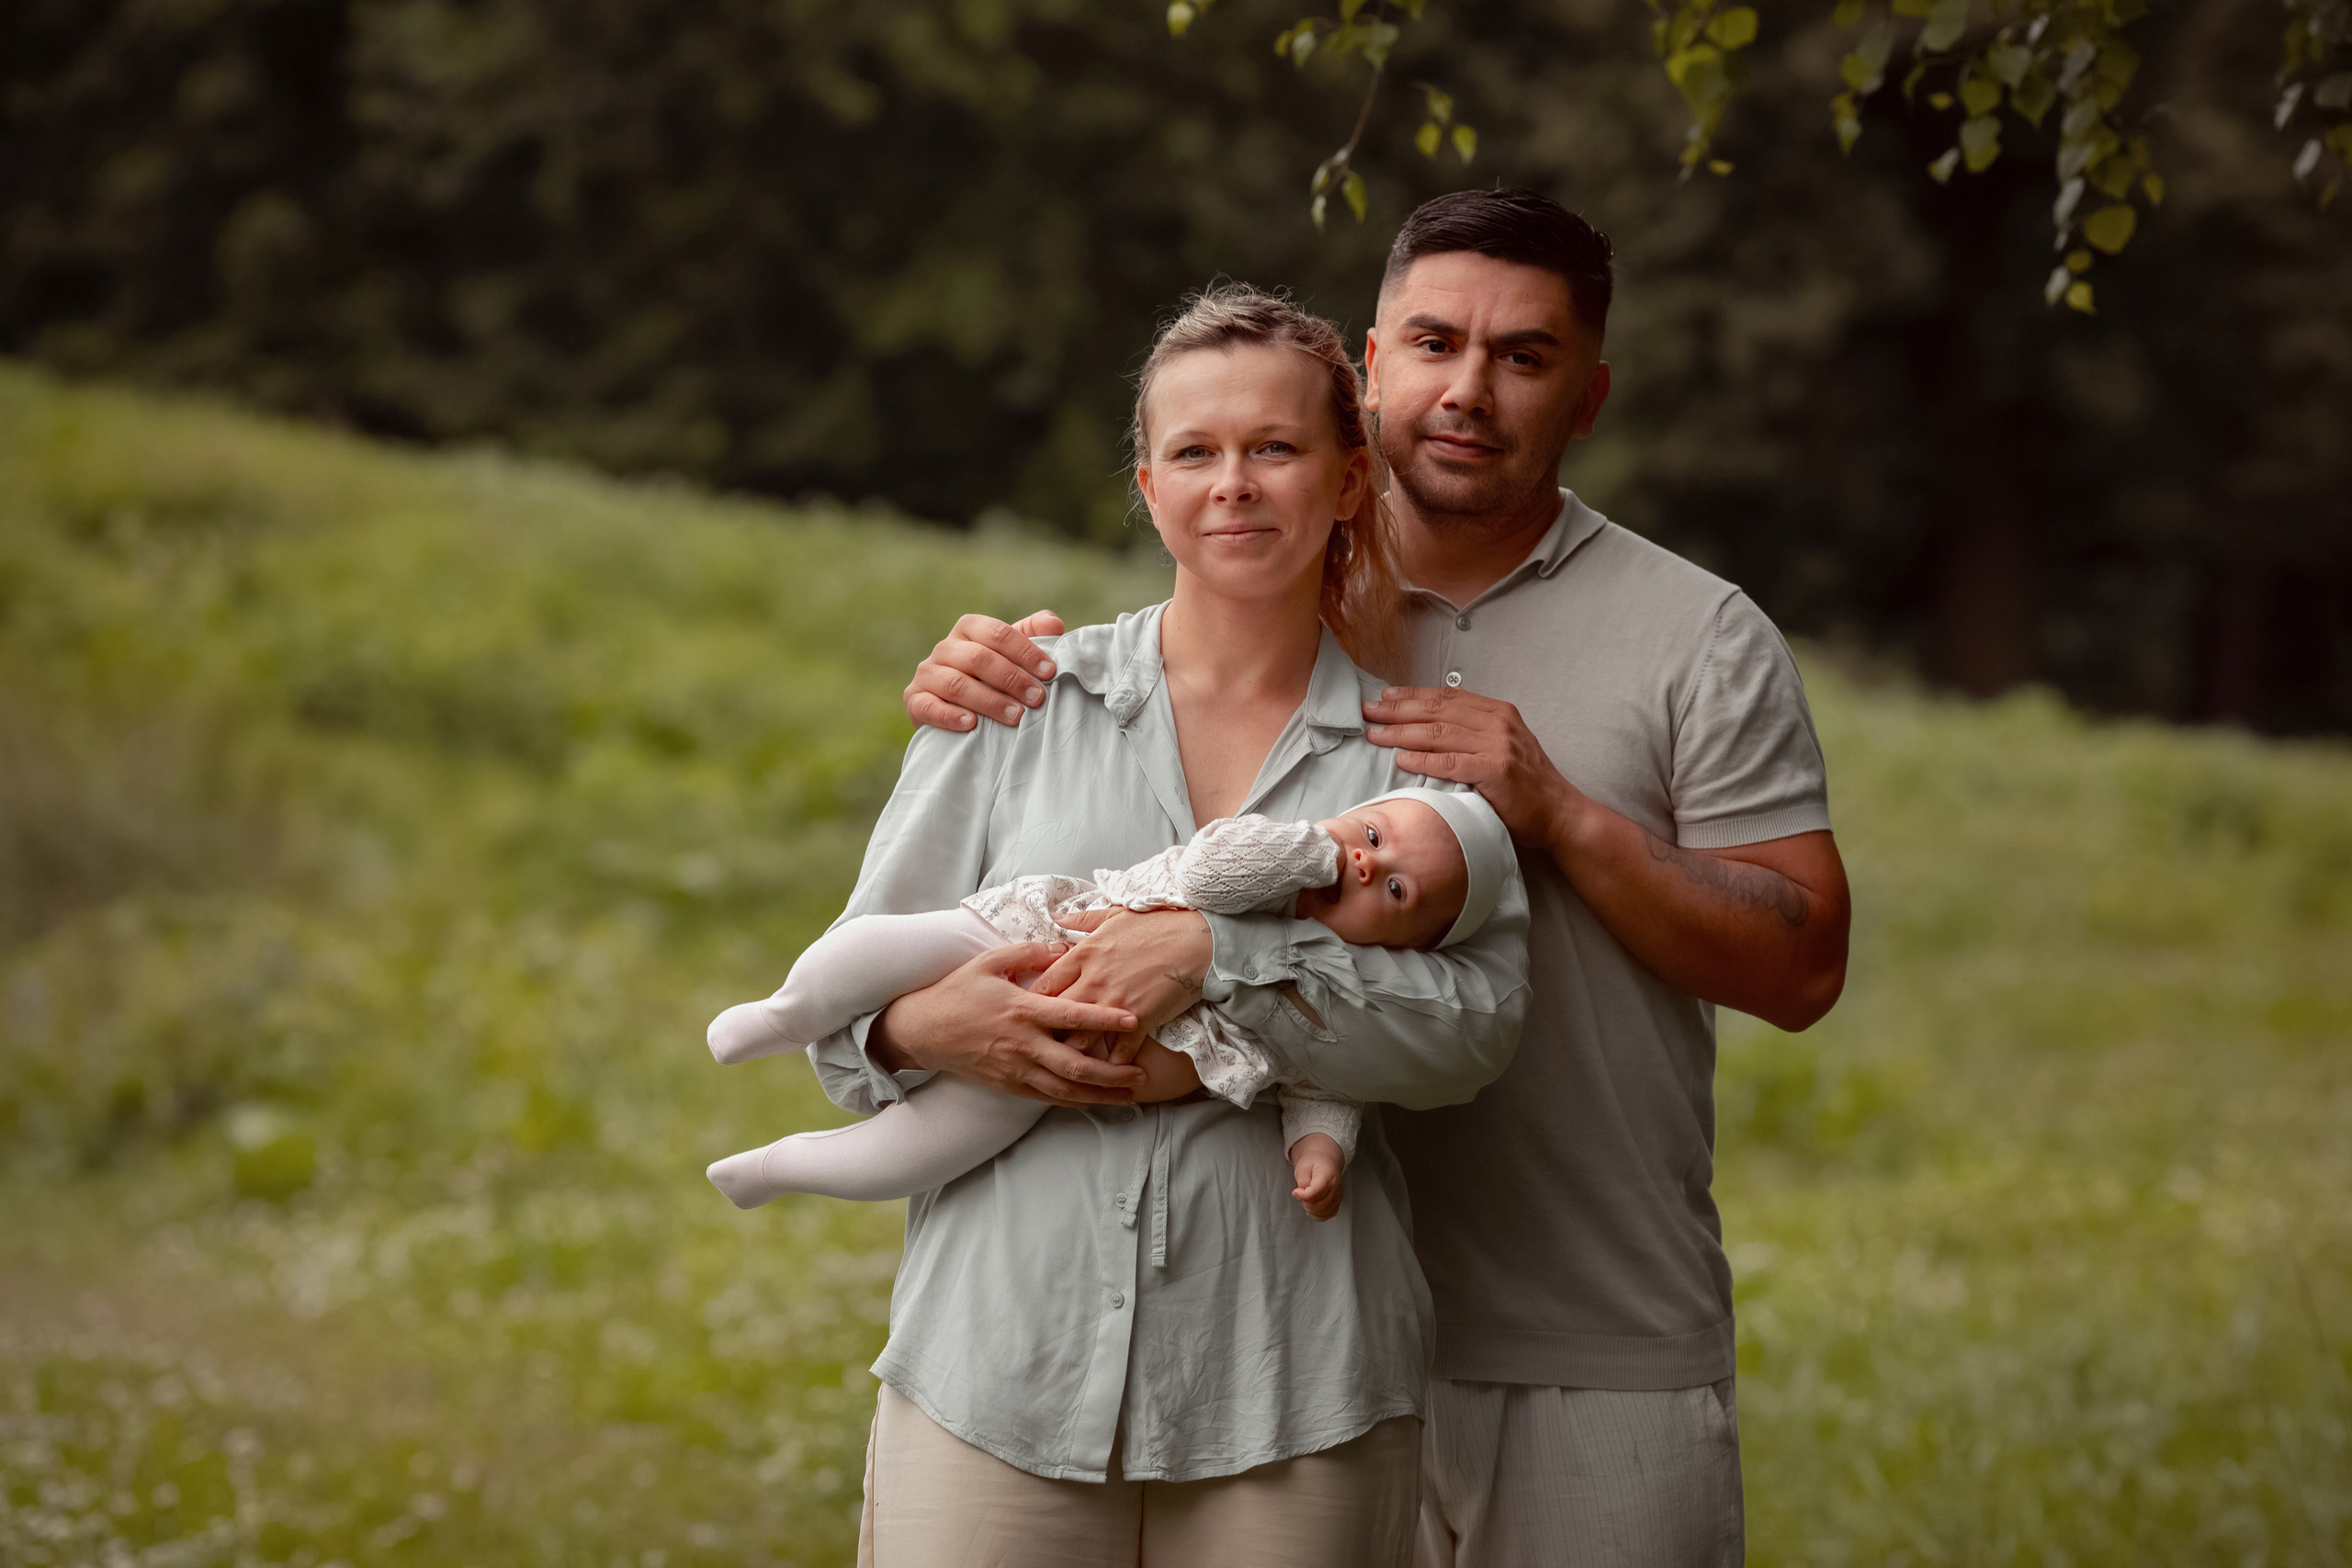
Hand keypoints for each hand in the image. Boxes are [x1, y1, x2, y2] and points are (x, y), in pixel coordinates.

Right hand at [868, 942, 1146, 1106]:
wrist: (920, 1030)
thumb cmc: (957, 991)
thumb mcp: (989, 962)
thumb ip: (1030, 953)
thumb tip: (1064, 946)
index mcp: (1022, 1009)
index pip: (1073, 1016)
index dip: (1106, 1019)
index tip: (1135, 1020)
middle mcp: (1023, 1043)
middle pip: (1076, 1064)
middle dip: (1113, 1072)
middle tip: (1143, 1074)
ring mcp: (1015, 1069)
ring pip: (1065, 1089)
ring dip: (1100, 1094)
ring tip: (1130, 1094)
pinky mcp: (1007, 1085)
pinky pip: (1046, 1097)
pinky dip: (1073, 1101)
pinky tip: (1094, 1100)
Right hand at [904, 610, 1066, 731]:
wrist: (954, 707)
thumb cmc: (991, 676)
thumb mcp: (1012, 654)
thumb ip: (1033, 635)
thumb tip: (1053, 625)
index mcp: (969, 628)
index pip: (998, 633)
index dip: (1025, 652)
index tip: (1050, 672)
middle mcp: (945, 647)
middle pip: (978, 658)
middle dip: (1012, 679)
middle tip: (1037, 698)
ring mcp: (927, 673)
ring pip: (956, 683)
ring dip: (989, 701)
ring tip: (1015, 717)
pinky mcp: (914, 699)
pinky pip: (929, 706)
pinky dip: (950, 716)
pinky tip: (972, 724)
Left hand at [1033, 908, 1212, 1066]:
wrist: (1197, 941)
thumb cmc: (1157, 925)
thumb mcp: (1115, 914)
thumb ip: (1083, 920)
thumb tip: (1057, 917)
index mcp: (1084, 955)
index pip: (1044, 985)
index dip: (1034, 1002)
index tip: (1033, 1012)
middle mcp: (1093, 981)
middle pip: (1054, 1017)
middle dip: (1046, 1033)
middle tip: (1043, 1044)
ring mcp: (1115, 1004)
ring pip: (1080, 1040)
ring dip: (1075, 1053)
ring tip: (1070, 1065)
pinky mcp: (1139, 1021)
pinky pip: (1117, 1052)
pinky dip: (1111, 1064)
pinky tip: (1107, 1071)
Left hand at [1289, 1133, 1344, 1221]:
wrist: (1325, 1161)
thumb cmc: (1314, 1163)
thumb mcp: (1303, 1167)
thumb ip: (1302, 1182)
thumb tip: (1302, 1196)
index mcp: (1328, 1175)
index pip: (1316, 1193)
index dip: (1303, 1196)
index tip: (1295, 1191)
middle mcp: (1336, 1187)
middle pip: (1319, 1205)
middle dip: (1305, 1202)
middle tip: (1300, 1194)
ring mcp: (1338, 1196)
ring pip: (1323, 1212)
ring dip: (1310, 1209)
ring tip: (1305, 1199)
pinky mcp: (1337, 1202)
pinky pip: (1328, 1215)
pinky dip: (1317, 1215)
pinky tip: (1311, 1207)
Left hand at [1362, 686, 1579, 846]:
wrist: (1558, 812)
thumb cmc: (1526, 784)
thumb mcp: (1502, 746)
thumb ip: (1472, 732)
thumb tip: (1428, 726)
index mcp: (1498, 712)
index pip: (1448, 696)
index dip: (1413, 694)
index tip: (1385, 696)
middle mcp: (1498, 722)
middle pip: (1438, 710)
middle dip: (1398, 710)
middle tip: (1368, 711)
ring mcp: (1498, 745)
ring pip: (1438, 733)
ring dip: (1401, 732)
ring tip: (1375, 734)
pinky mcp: (1495, 770)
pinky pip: (1449, 762)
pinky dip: (1422, 759)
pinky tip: (1400, 758)